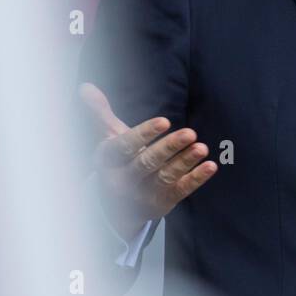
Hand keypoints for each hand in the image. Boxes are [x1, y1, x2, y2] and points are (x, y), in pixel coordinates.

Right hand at [78, 82, 216, 243]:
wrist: (116, 207)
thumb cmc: (118, 162)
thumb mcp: (108, 139)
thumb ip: (100, 114)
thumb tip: (85, 87)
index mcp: (108, 161)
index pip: (124, 147)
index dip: (144, 134)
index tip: (164, 121)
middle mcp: (123, 179)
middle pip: (147, 162)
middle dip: (169, 148)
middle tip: (190, 133)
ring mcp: (143, 193)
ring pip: (166, 176)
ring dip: (185, 162)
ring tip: (202, 147)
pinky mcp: (162, 202)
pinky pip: (180, 190)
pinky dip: (196, 178)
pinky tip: (210, 166)